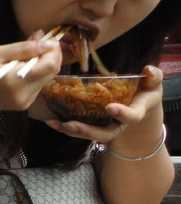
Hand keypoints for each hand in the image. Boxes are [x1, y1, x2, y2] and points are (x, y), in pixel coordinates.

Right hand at [0, 33, 61, 117]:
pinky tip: (20, 68)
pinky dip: (35, 73)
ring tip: (23, 55)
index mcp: (16, 81)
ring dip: (42, 63)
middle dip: (49, 54)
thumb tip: (49, 43)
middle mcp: (25, 94)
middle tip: (35, 41)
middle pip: (52, 71)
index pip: (50, 64)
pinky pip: (38, 84)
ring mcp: (26, 101)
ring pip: (47, 77)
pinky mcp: (25, 104)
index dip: (53, 50)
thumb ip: (24, 48)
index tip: (44, 38)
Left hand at [46, 64, 164, 141]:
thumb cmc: (145, 93)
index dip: (122, 114)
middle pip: (104, 133)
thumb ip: (153, 78)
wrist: (139, 106)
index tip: (110, 107)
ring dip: (70, 130)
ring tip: (54, 123)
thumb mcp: (152, 85)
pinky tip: (50, 120)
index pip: (131, 117)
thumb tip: (148, 70)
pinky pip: (78, 129)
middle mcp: (117, 124)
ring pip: (87, 133)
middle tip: (71, 124)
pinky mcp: (91, 124)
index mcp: (134, 113)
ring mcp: (103, 126)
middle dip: (87, 131)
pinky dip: (63, 126)